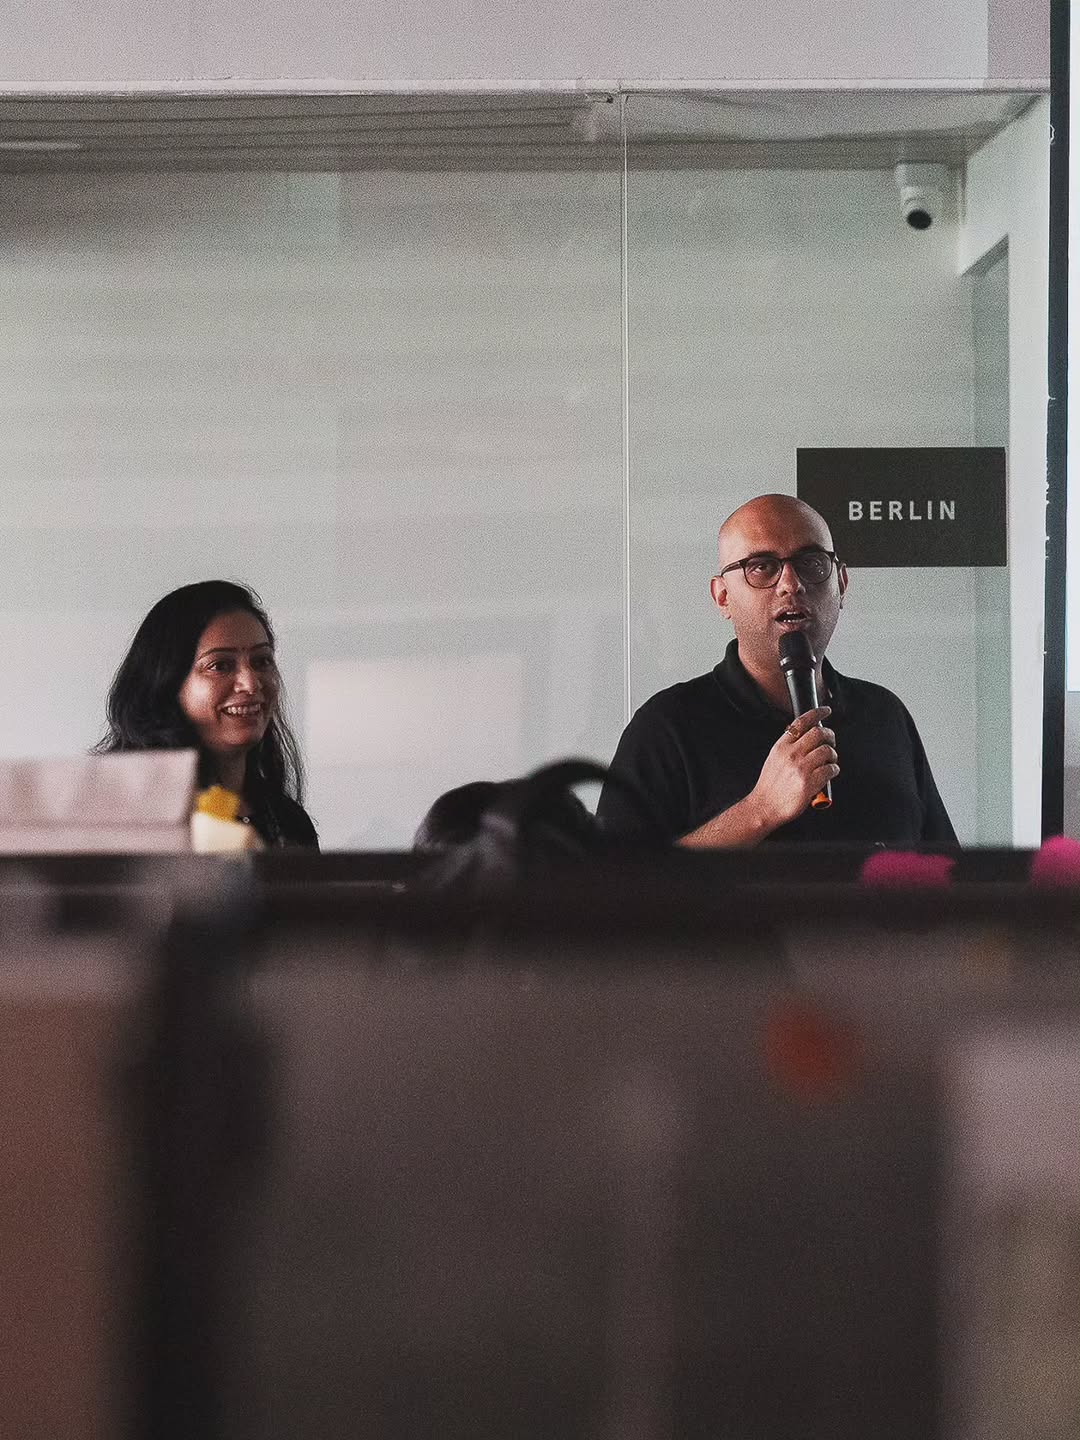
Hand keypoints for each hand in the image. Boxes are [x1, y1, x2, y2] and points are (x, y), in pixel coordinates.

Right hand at [749, 707, 837, 830]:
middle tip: (831, 741)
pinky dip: (834, 770)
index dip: (817, 713)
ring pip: (827, 751)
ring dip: (833, 755)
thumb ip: (788, 745)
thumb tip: (806, 734)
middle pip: (819, 733)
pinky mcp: (810, 783)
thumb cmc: (770, 785)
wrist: (765, 806)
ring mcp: (801, 768)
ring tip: (830, 761)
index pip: (802, 722)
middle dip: (830, 735)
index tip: (826, 710)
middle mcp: (791, 754)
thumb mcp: (774, 758)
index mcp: (781, 746)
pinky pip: (830, 770)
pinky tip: (830, 773)